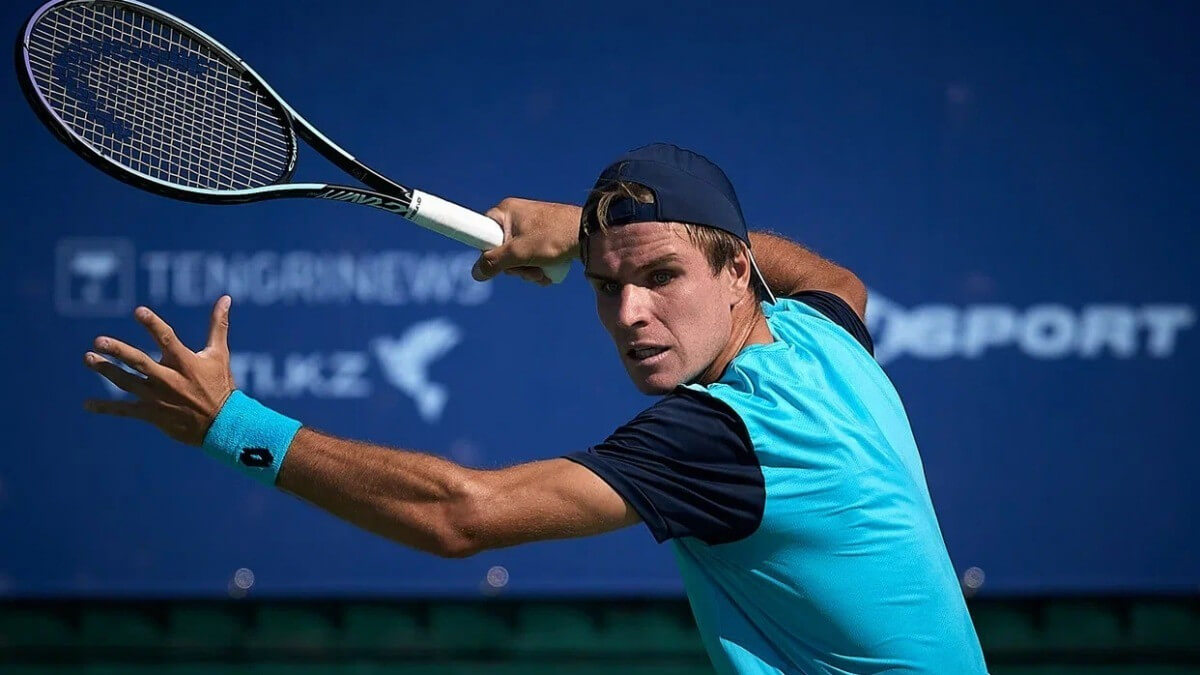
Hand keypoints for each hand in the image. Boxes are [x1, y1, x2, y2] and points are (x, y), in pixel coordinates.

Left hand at [83, 296, 235, 445]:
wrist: (222, 425)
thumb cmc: (220, 385)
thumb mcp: (219, 354)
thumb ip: (218, 326)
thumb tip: (225, 298)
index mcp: (186, 363)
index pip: (167, 339)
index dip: (153, 324)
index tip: (138, 311)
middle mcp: (169, 379)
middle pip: (139, 362)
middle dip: (119, 351)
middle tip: (98, 341)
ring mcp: (158, 398)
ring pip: (127, 382)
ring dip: (106, 370)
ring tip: (88, 358)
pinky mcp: (152, 414)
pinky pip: (125, 410)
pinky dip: (106, 408)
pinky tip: (87, 404)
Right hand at [471, 198, 580, 285]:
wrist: (591, 234)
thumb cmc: (555, 237)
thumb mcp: (520, 253)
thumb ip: (495, 262)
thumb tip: (476, 272)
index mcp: (506, 211)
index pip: (483, 233)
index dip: (490, 252)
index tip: (503, 260)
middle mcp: (516, 217)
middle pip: (501, 251)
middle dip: (515, 267)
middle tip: (529, 269)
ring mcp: (531, 227)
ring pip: (518, 258)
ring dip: (528, 271)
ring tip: (542, 271)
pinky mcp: (543, 238)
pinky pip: (531, 257)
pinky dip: (538, 267)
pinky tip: (548, 271)